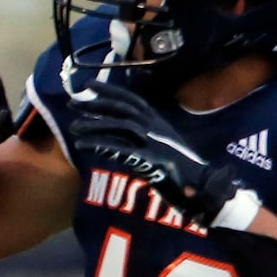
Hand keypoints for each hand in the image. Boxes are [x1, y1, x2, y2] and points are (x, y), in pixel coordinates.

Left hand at [68, 88, 248, 227]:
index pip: (132, 100)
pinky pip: (121, 150)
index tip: (88, 86)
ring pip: (120, 126)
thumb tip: (115, 133)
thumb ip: (141, 138)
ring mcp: (156, 143)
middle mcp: (157, 128)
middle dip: (97, 104)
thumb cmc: (181, 172)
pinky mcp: (152, 161)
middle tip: (73, 103)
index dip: (110, 91)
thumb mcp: (160, 148)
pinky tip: (82, 146)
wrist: (203, 189)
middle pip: (123, 109)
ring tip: (73, 127)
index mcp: (159, 122)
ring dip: (95, 125)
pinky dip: (100, 145)